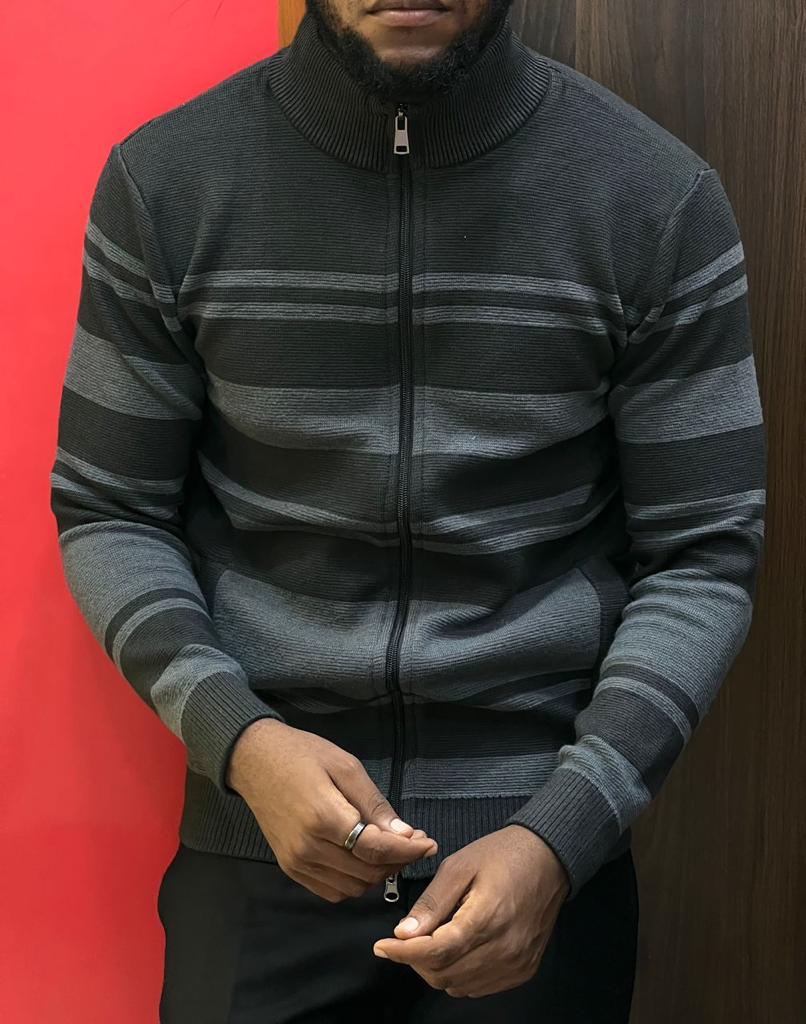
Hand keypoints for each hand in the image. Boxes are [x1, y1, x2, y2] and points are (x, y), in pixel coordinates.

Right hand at [226, 718, 437, 901]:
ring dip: (378, 874)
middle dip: (398, 861)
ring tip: (391, 849)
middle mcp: (308, 847)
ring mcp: (297, 862)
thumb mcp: (346, 767)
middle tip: (414, 841)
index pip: (376, 848)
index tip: (429, 843)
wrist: (255, 760)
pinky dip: (354, 882)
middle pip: (367, 872)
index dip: (408, 850)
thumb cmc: (303, 755)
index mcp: (324, 818)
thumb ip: (375, 805)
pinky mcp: (290, 868)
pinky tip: (364, 860)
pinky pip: (331, 890)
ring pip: (352, 887)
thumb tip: (405, 835)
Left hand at [372, 825, 569, 997]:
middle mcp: (503, 948)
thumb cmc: (502, 856)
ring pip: (458, 985)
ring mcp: (516, 963)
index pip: (436, 952)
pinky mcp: (523, 970)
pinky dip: (459, 974)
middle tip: (408, 937)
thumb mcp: (460, 866)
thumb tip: (404, 933)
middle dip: (416, 959)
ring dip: (437, 968)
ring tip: (433, 940)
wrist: (548, 859)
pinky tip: (457, 950)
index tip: (382, 946)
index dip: (403, 953)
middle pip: (444, 973)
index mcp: (486, 918)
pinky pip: (479, 987)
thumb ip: (432, 902)